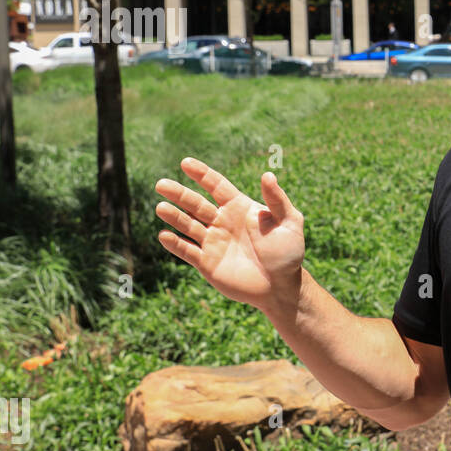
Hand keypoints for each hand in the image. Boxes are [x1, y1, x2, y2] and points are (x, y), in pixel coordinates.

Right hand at [154, 157, 305, 317]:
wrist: (282, 287)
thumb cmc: (288, 252)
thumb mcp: (290, 222)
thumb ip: (277, 200)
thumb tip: (267, 175)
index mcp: (239, 207)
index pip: (216, 185)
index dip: (202, 174)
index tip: (186, 163)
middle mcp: (222, 221)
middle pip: (196, 203)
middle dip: (179, 194)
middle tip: (161, 184)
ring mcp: (213, 242)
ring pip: (188, 225)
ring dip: (174, 216)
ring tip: (161, 207)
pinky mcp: (206, 263)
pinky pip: (187, 251)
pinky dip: (175, 244)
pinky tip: (164, 235)